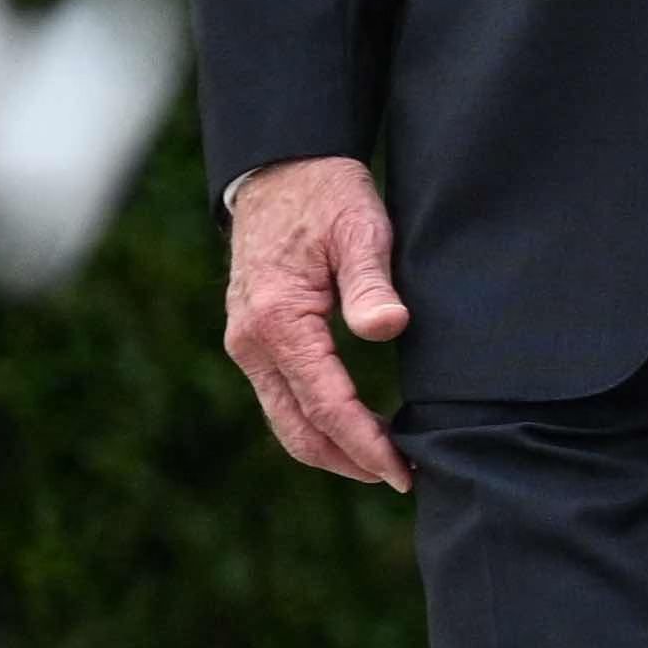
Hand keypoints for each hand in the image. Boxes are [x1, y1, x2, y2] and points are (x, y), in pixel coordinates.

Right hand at [220, 155, 411, 492]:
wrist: (282, 169)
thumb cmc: (327, 196)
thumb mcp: (361, 229)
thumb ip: (372, 283)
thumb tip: (387, 328)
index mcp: (277, 321)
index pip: (326, 404)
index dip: (365, 443)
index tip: (402, 469)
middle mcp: (250, 341)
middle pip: (297, 428)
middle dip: (348, 460)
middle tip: (401, 477)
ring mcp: (245, 344)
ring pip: (286, 420)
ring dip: (332, 448)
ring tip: (383, 464)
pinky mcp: (253, 341)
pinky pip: (282, 398)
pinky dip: (315, 424)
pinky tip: (355, 429)